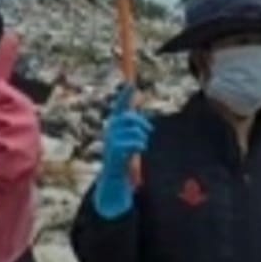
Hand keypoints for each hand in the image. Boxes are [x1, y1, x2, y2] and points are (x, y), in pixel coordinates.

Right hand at [96, 85, 150, 218]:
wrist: (113, 176)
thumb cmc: (123, 155)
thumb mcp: (128, 138)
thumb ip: (134, 126)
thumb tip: (143, 118)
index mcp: (115, 124)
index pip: (120, 106)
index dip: (125, 96)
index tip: (131, 85)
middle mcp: (110, 129)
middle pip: (129, 118)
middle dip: (142, 123)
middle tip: (149, 131)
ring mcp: (111, 139)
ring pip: (134, 131)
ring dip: (142, 138)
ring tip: (141, 145)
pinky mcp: (114, 150)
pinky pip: (133, 142)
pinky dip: (140, 145)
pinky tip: (139, 149)